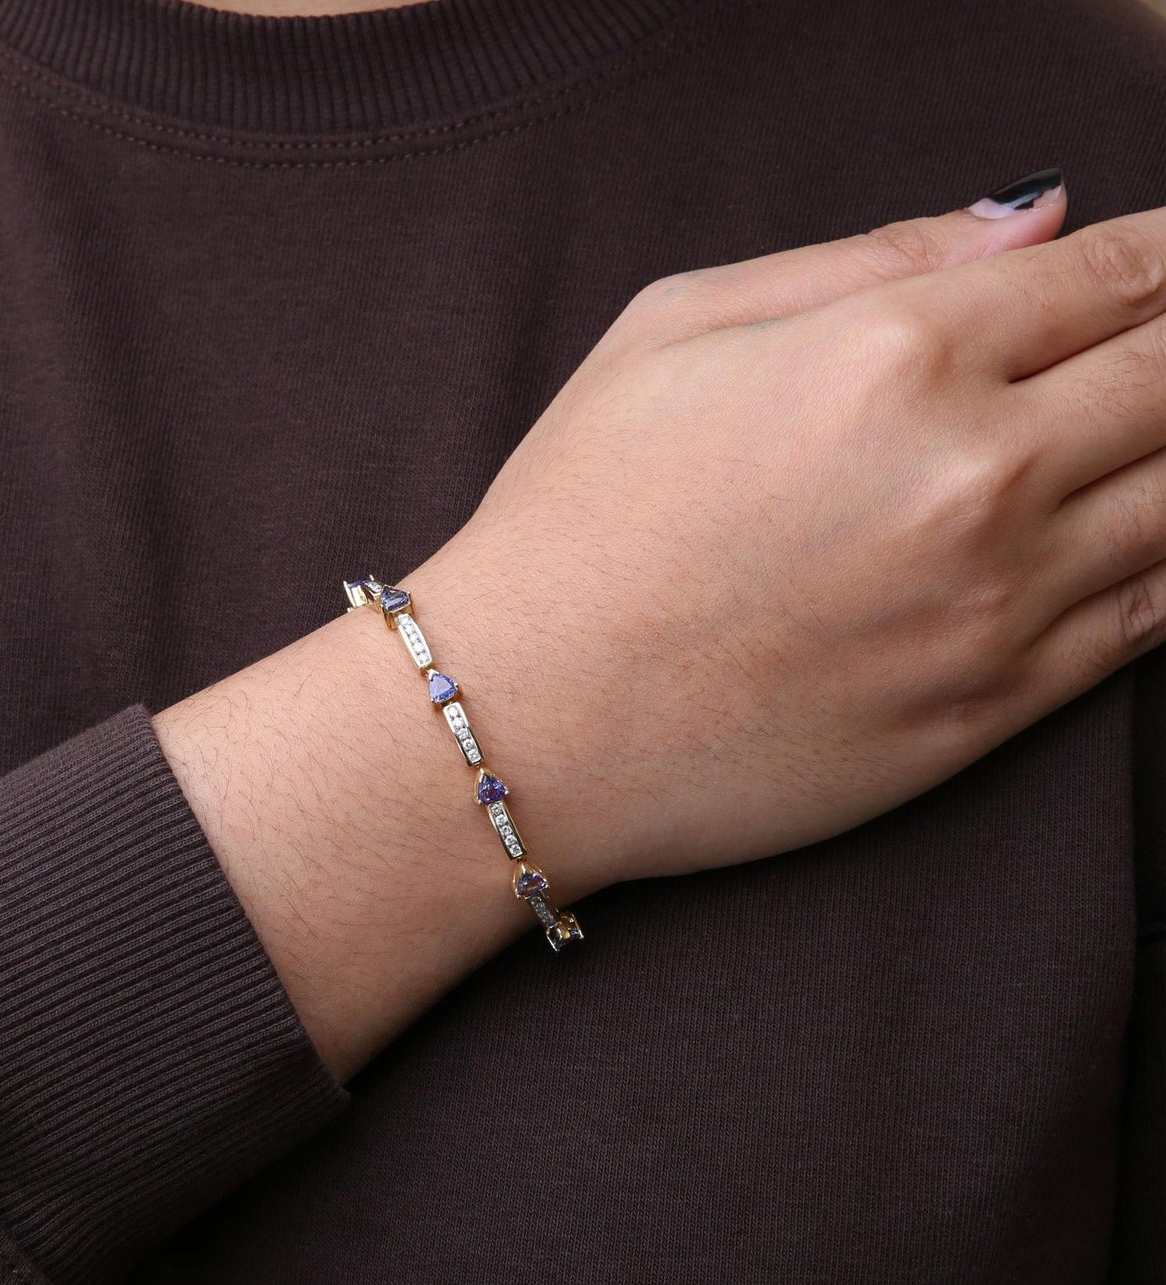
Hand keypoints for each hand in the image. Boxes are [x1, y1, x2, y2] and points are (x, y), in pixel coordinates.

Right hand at [161, 177, 1165, 1078]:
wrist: (525, 719)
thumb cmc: (577, 518)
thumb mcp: (672, 328)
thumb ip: (867, 257)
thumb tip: (1030, 222)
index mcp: (894, 352)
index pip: (1111, 272)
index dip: (1160, 258)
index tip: (1161, 268)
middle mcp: (971, 473)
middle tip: (1164, 349)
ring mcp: (992, 603)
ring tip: (1148, 443)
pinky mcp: (987, 711)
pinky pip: (1150, 622)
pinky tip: (1148, 539)